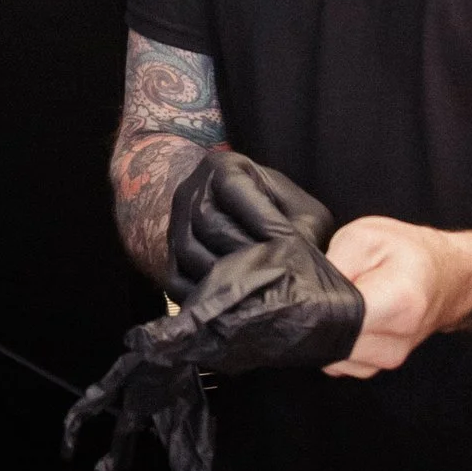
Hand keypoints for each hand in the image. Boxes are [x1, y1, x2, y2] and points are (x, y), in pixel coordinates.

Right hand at [167, 149, 333, 296]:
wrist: (246, 229)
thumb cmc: (281, 216)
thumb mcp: (300, 210)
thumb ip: (302, 224)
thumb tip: (297, 254)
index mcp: (222, 167)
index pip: (233, 186)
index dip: (261, 217)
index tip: (290, 243)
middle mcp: (190, 192)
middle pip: (208, 222)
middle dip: (244, 251)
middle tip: (274, 274)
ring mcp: (174, 228)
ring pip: (189, 253)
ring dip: (224, 275)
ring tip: (256, 289)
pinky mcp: (168, 263)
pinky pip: (176, 282)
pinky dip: (204, 295)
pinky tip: (233, 303)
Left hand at [322, 216, 471, 377]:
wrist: (447, 277)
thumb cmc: (407, 253)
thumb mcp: (365, 236)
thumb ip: (333, 263)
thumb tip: (306, 294)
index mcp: (400, 303)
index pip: (336, 319)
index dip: (315, 305)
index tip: (314, 291)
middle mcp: (396, 341)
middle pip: (330, 341)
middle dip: (319, 318)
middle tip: (331, 291)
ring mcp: (389, 359)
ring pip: (331, 355)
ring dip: (328, 331)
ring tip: (345, 303)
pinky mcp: (379, 367)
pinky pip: (340, 362)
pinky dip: (336, 342)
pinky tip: (348, 320)